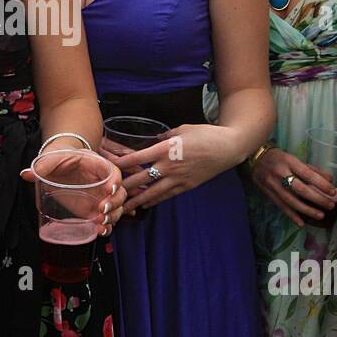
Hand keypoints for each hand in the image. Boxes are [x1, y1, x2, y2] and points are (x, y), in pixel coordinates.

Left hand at [21, 149, 125, 234]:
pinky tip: (99, 232)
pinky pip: (106, 220)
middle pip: (120, 194)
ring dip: (113, 217)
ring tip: (101, 224)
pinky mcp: (93, 209)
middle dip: (114, 204)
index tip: (109, 190)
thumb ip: (42, 166)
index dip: (115, 182)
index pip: (114, 173)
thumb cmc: (59, 158)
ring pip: (116, 209)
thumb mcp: (52, 158)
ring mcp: (99, 197)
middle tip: (101, 210)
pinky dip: (106, 227)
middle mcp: (102, 183)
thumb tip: (26, 174)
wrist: (58, 163)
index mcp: (96, 166)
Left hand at [106, 124, 239, 213]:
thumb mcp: (181, 129)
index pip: (137, 158)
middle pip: (141, 178)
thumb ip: (165, 136)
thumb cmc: (205, 134)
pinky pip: (166, 195)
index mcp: (166, 149)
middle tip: (109, 193)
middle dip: (124, 186)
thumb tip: (153, 139)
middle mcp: (169, 166)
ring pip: (152, 192)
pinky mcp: (187, 186)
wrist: (228, 147)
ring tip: (123, 208)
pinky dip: (154, 200)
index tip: (108, 167)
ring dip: (136, 200)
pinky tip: (145, 205)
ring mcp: (178, 178)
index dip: (121, 163)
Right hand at [251, 146, 336, 226]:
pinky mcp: (268, 193)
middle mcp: (280, 173)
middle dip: (317, 199)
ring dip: (307, 210)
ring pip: (291, 201)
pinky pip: (281, 206)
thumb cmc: (279, 158)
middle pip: (300, 189)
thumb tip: (330, 179)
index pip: (307, 174)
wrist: (254, 159)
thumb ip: (312, 169)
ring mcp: (272, 185)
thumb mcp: (295, 158)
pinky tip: (301, 223)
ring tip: (320, 215)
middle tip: (330, 205)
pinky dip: (292, 216)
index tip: (333, 192)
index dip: (321, 184)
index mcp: (289, 161)